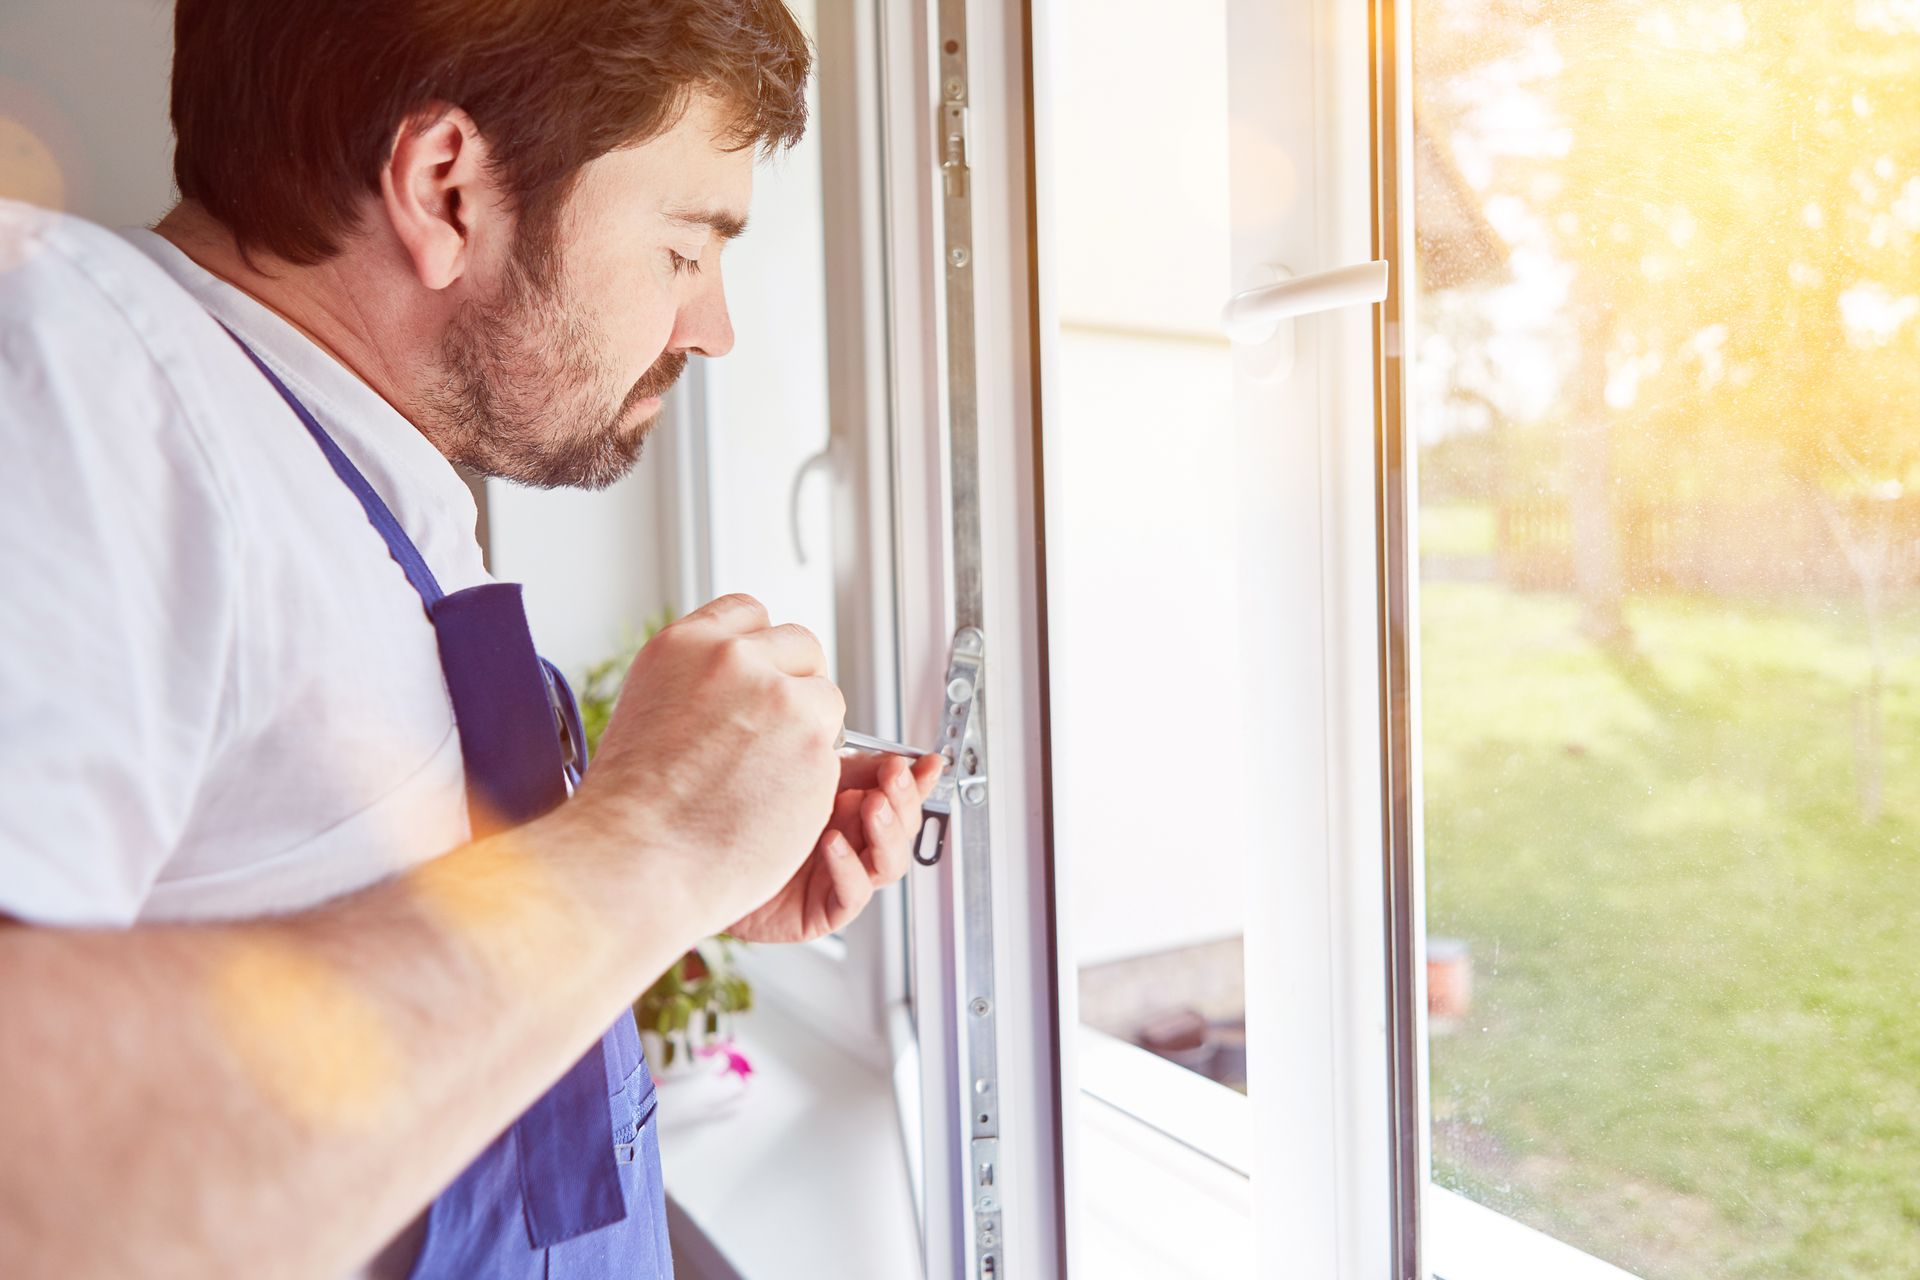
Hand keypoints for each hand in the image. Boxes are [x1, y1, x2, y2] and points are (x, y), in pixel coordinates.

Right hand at [569, 594, 844, 937]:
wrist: (637, 860)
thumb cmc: (631, 808)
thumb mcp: (649, 710)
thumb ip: (698, 682)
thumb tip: (736, 683)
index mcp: (684, 645)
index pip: (749, 613)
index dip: (761, 652)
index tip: (761, 679)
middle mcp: (733, 659)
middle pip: (800, 646)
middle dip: (796, 685)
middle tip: (775, 734)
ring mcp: (778, 698)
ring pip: (825, 696)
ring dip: (811, 730)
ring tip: (767, 776)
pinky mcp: (815, 742)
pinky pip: (836, 746)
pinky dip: (816, 773)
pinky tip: (776, 801)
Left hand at [728, 751, 947, 943]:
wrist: (698, 860)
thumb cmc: (748, 820)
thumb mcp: (804, 780)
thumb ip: (849, 768)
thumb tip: (890, 751)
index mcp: (853, 811)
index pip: (899, 796)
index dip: (919, 782)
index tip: (929, 764)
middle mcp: (854, 844)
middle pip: (903, 829)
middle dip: (903, 802)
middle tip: (892, 780)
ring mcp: (843, 878)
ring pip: (889, 864)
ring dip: (886, 833)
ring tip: (871, 808)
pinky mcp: (825, 911)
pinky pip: (852, 895)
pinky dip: (848, 867)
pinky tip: (833, 844)